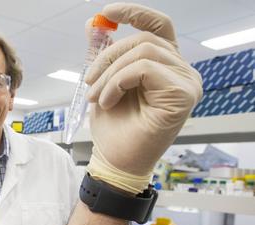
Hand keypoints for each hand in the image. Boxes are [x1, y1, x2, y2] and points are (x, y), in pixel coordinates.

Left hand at [85, 3, 202, 180]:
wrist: (115, 160)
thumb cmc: (114, 126)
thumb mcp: (103, 82)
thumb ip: (103, 53)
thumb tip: (92, 23)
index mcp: (165, 65)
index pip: (158, 26)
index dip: (135, 13)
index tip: (107, 12)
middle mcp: (181, 71)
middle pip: (144, 39)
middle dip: (107, 56)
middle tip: (88, 82)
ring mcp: (186, 82)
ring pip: (142, 52)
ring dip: (109, 74)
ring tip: (97, 97)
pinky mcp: (183, 93)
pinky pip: (144, 68)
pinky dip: (118, 82)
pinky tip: (109, 102)